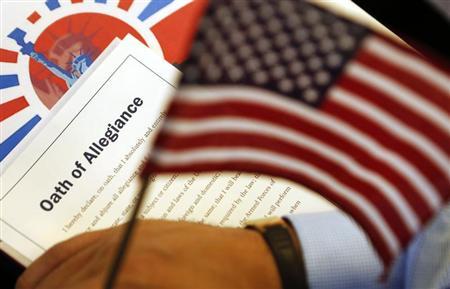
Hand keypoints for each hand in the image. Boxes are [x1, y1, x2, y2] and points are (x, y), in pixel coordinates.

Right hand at [16, 220, 281, 288]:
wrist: (253, 263)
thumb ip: (120, 286)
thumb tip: (97, 287)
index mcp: (132, 272)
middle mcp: (123, 246)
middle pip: (63, 278)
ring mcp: (128, 232)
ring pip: (66, 259)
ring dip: (45, 280)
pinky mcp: (136, 227)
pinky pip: (82, 242)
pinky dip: (58, 261)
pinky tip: (51, 274)